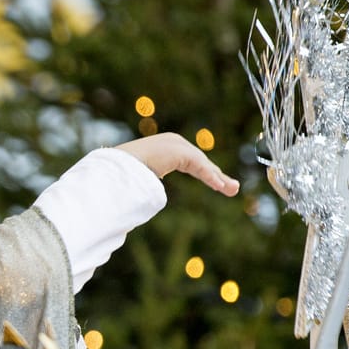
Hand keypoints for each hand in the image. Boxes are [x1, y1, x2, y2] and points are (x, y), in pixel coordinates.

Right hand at [115, 133, 239, 195]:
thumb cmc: (121, 173)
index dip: (206, 173)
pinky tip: (219, 186)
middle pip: (201, 163)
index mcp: (164, 147)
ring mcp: (177, 145)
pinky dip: (209, 177)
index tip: (217, 183)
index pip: (191, 161)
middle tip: (232, 188)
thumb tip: (136, 206)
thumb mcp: (139, 180)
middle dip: (217, 177)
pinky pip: (199, 167)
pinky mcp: (180, 152)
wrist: (117, 165)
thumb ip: (146, 187)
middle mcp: (173, 142)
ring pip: (203, 165)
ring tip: (232, 189)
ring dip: (218, 179)